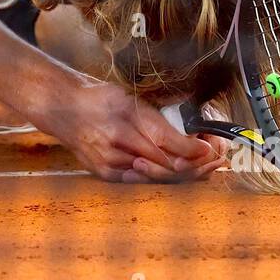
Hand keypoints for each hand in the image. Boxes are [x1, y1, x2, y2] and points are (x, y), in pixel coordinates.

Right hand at [39, 80, 228, 182]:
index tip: (213, 149)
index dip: (195, 150)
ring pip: (157, 176)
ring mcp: (111, 163)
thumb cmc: (99, 99)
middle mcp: (118, 145)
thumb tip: (191, 132)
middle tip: (216, 160)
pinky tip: (179, 173)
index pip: (169, 143)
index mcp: (126, 121)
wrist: (63, 109)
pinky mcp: (106, 174)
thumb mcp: (131, 99)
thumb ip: (157, 118)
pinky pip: (141, 181)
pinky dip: (162, 177)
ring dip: (183, 173)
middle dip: (196, 165)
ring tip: (205, 166)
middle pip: (165, 165)